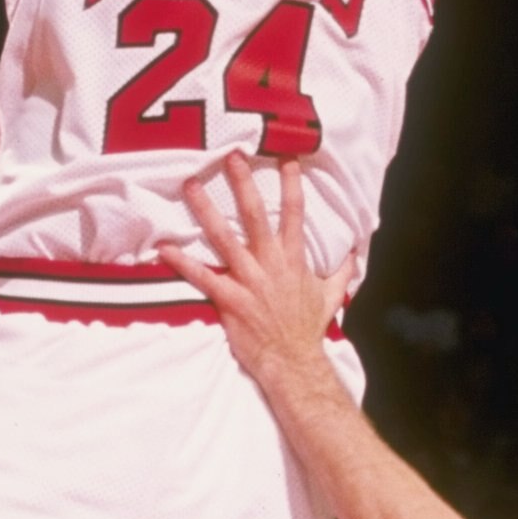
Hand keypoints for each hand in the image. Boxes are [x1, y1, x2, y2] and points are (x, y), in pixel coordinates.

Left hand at [163, 157, 354, 386]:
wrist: (294, 362)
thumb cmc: (307, 329)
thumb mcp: (331, 296)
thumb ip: (341, 271)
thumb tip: (353, 253)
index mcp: (293, 259)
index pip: (293, 213)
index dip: (290, 184)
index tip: (284, 157)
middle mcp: (270, 263)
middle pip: (255, 215)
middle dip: (242, 183)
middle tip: (230, 156)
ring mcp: (249, 280)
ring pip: (223, 238)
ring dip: (206, 210)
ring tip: (190, 186)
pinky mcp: (230, 299)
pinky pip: (202, 277)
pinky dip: (182, 262)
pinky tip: (165, 247)